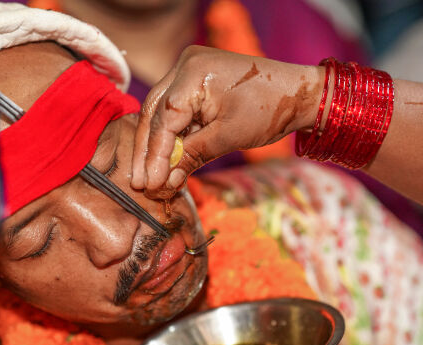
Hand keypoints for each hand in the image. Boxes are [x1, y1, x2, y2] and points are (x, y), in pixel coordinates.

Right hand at [131, 45, 322, 196]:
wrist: (299, 92)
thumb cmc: (270, 109)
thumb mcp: (229, 136)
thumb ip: (192, 156)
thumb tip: (165, 182)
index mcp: (194, 72)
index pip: (165, 118)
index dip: (155, 154)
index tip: (148, 183)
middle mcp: (185, 65)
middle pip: (155, 113)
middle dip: (148, 151)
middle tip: (140, 183)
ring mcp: (188, 71)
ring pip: (160, 113)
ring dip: (156, 146)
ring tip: (148, 177)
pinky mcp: (194, 81)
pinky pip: (174, 110)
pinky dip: (170, 136)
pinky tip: (164, 160)